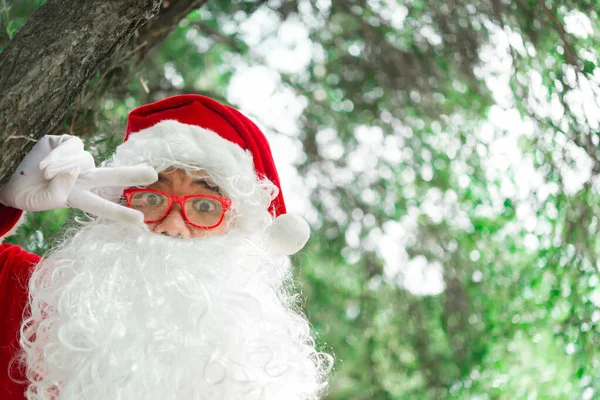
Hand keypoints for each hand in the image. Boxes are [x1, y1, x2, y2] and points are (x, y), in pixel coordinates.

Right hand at [0, 135, 157, 222]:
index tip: (140, 222)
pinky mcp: (66, 142)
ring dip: (64, 167)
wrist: (6, 175)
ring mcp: (76, 159)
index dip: (120, 213)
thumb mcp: (39, 200)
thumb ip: (58, 191)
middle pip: (111, 176)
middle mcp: (82, 177)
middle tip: (153, 175)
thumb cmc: (23, 191)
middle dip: (131, 174)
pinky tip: (45, 163)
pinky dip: (61, 155)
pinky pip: (74, 147)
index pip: (102, 205)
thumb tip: (75, 173)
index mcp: (78, 196)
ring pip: (84, 160)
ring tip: (43, 173)